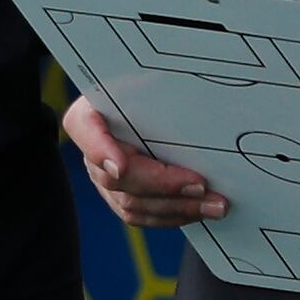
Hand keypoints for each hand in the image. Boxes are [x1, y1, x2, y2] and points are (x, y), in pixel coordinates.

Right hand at [63, 93, 226, 226]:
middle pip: (118, 178)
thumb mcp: (146, 83)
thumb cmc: (146, 91)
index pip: (86, 130)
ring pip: (133, 204)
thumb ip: (150, 91)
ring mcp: (104, 180)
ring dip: (177, 207)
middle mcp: (92, 153)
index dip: (101, 152)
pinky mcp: (122, 198)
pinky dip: (172, 215)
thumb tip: (163, 106)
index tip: (119, 166)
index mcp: (87, 117)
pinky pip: (142, 216)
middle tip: (202, 186)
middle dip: (164, 186)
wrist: (141, 106)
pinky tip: (199, 211)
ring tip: (213, 204)